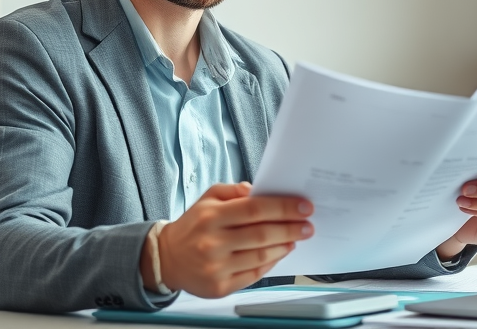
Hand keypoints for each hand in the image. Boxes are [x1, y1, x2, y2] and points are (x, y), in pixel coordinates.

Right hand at [145, 182, 313, 297]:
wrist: (168, 258)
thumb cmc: (194, 225)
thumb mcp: (207, 198)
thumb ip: (233, 191)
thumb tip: (259, 190)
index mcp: (210, 216)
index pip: (255, 209)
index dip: (283, 207)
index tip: (304, 206)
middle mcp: (212, 242)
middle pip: (262, 234)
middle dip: (291, 228)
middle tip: (308, 225)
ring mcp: (216, 267)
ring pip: (261, 256)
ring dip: (284, 246)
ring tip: (296, 238)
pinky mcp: (220, 286)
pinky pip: (254, 274)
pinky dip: (271, 263)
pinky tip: (279, 252)